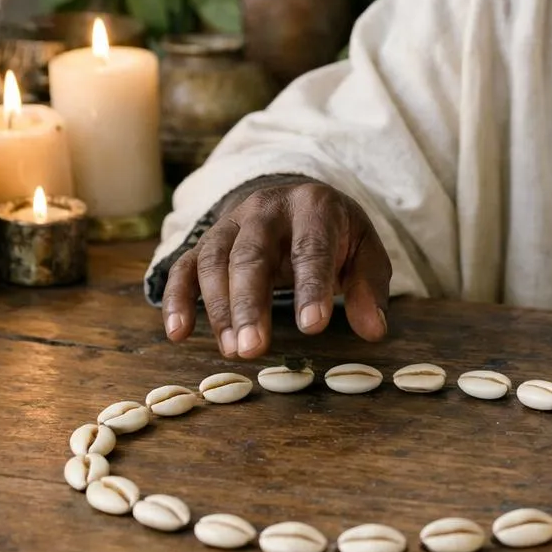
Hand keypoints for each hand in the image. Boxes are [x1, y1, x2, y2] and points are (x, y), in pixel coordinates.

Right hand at [160, 181, 390, 357]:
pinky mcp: (206, 241)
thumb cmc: (335, 233)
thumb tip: (374, 330)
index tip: (313, 326)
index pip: (312, 248)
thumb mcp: (364, 250)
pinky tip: (178, 333)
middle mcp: (266, 209)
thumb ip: (369, 288)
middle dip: (251, 304)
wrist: (297, 198)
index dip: (311, 287)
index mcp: (313, 207)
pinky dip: (177, 299)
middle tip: (253, 349)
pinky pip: (184, 267)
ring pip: (215, 261)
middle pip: (252, 255)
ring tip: (232, 352)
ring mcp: (231, 223)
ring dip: (219, 309)